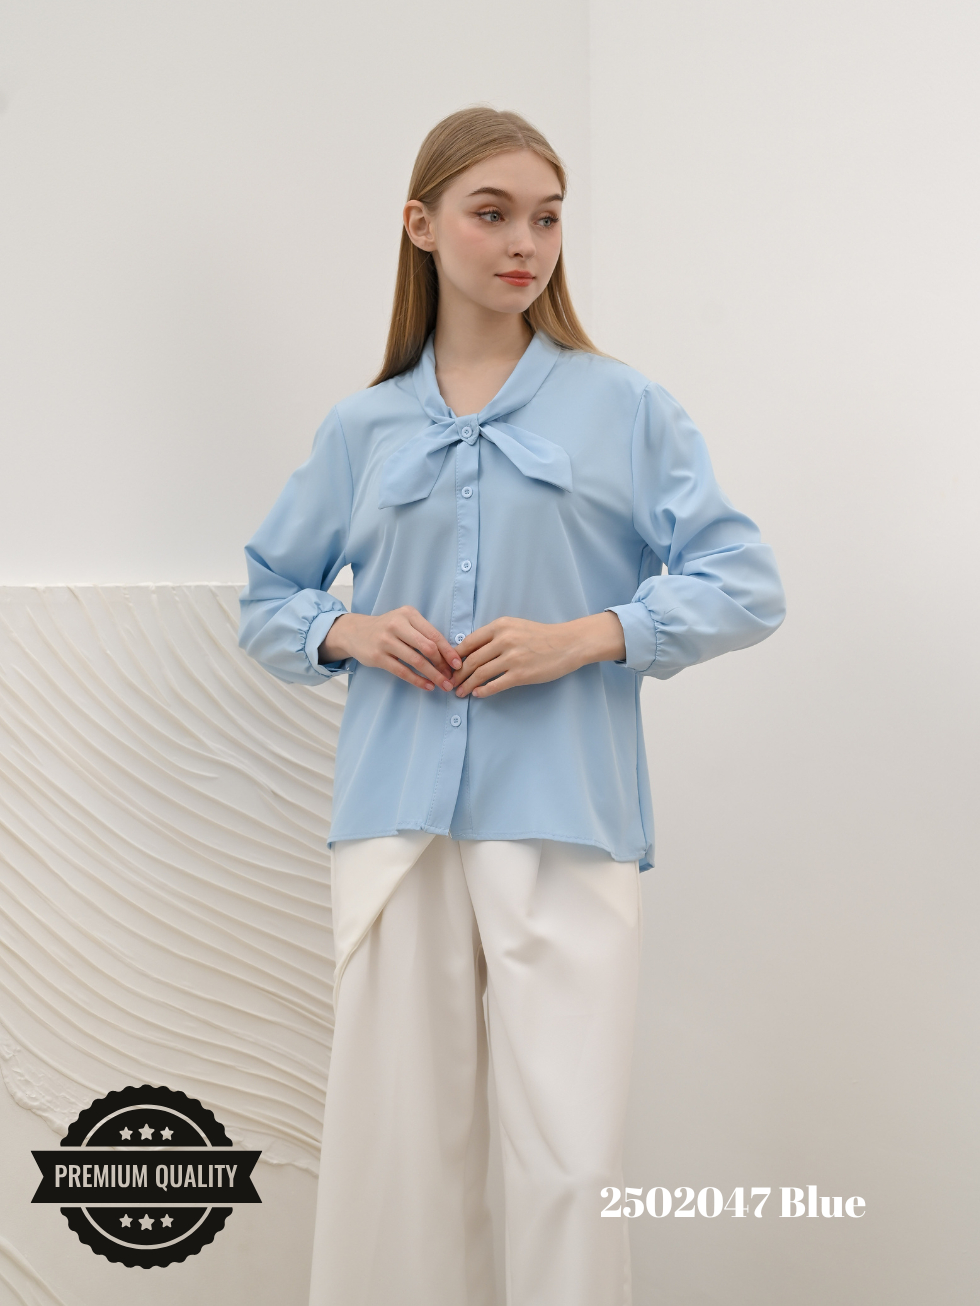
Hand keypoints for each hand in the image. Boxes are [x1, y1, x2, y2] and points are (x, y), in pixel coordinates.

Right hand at [319, 607, 461, 690]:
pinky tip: (427, 686)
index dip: (448, 651)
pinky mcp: (377, 656)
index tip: (458, 664)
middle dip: (442, 665)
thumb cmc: (386, 628)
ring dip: (433, 675)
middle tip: (451, 677)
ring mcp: (385, 641)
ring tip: (443, 685)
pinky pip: (402, 671)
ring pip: (416, 661)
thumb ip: (423, 633)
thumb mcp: (404, 622)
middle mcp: (397, 625)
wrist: (354, 632)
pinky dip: (417, 680)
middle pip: (427, 647)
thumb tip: (448, 655)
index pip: (434, 634)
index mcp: (408, 614)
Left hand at [451, 612, 626, 698]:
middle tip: (450, 683)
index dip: (455, 657)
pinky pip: (495, 685)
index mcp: (500, 626)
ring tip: (460, 692)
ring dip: (467, 685)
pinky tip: (478, 694)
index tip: (449, 667)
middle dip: (457, 674)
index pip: (468, 642)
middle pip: (471, 660)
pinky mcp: (521, 674)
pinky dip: (483, 691)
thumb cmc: (541, 636)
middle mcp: (504, 640)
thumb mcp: (515, 627)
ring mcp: (513, 658)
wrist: (568, 643)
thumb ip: (494, 636)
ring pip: (480, 673)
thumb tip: (470, 651)